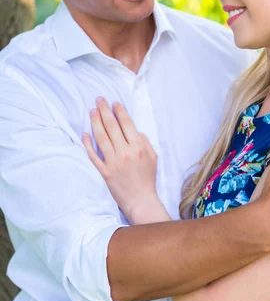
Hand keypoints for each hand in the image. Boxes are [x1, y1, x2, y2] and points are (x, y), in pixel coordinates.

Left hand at [82, 98, 160, 222]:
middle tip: (99, 100)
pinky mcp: (105, 172)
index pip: (127, 125)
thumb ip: (144, 142)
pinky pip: (94, 156)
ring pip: (101, 138)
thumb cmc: (148, 178)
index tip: (114, 102)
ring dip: (96, 122)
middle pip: (112, 127)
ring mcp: (113, 162)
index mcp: (138, 147)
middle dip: (105, 111)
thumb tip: (134, 130)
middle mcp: (125, 153)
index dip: (120, 112)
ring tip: (92, 111)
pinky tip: (85, 134)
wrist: (141, 200)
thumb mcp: (153, 157)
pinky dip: (88, 144)